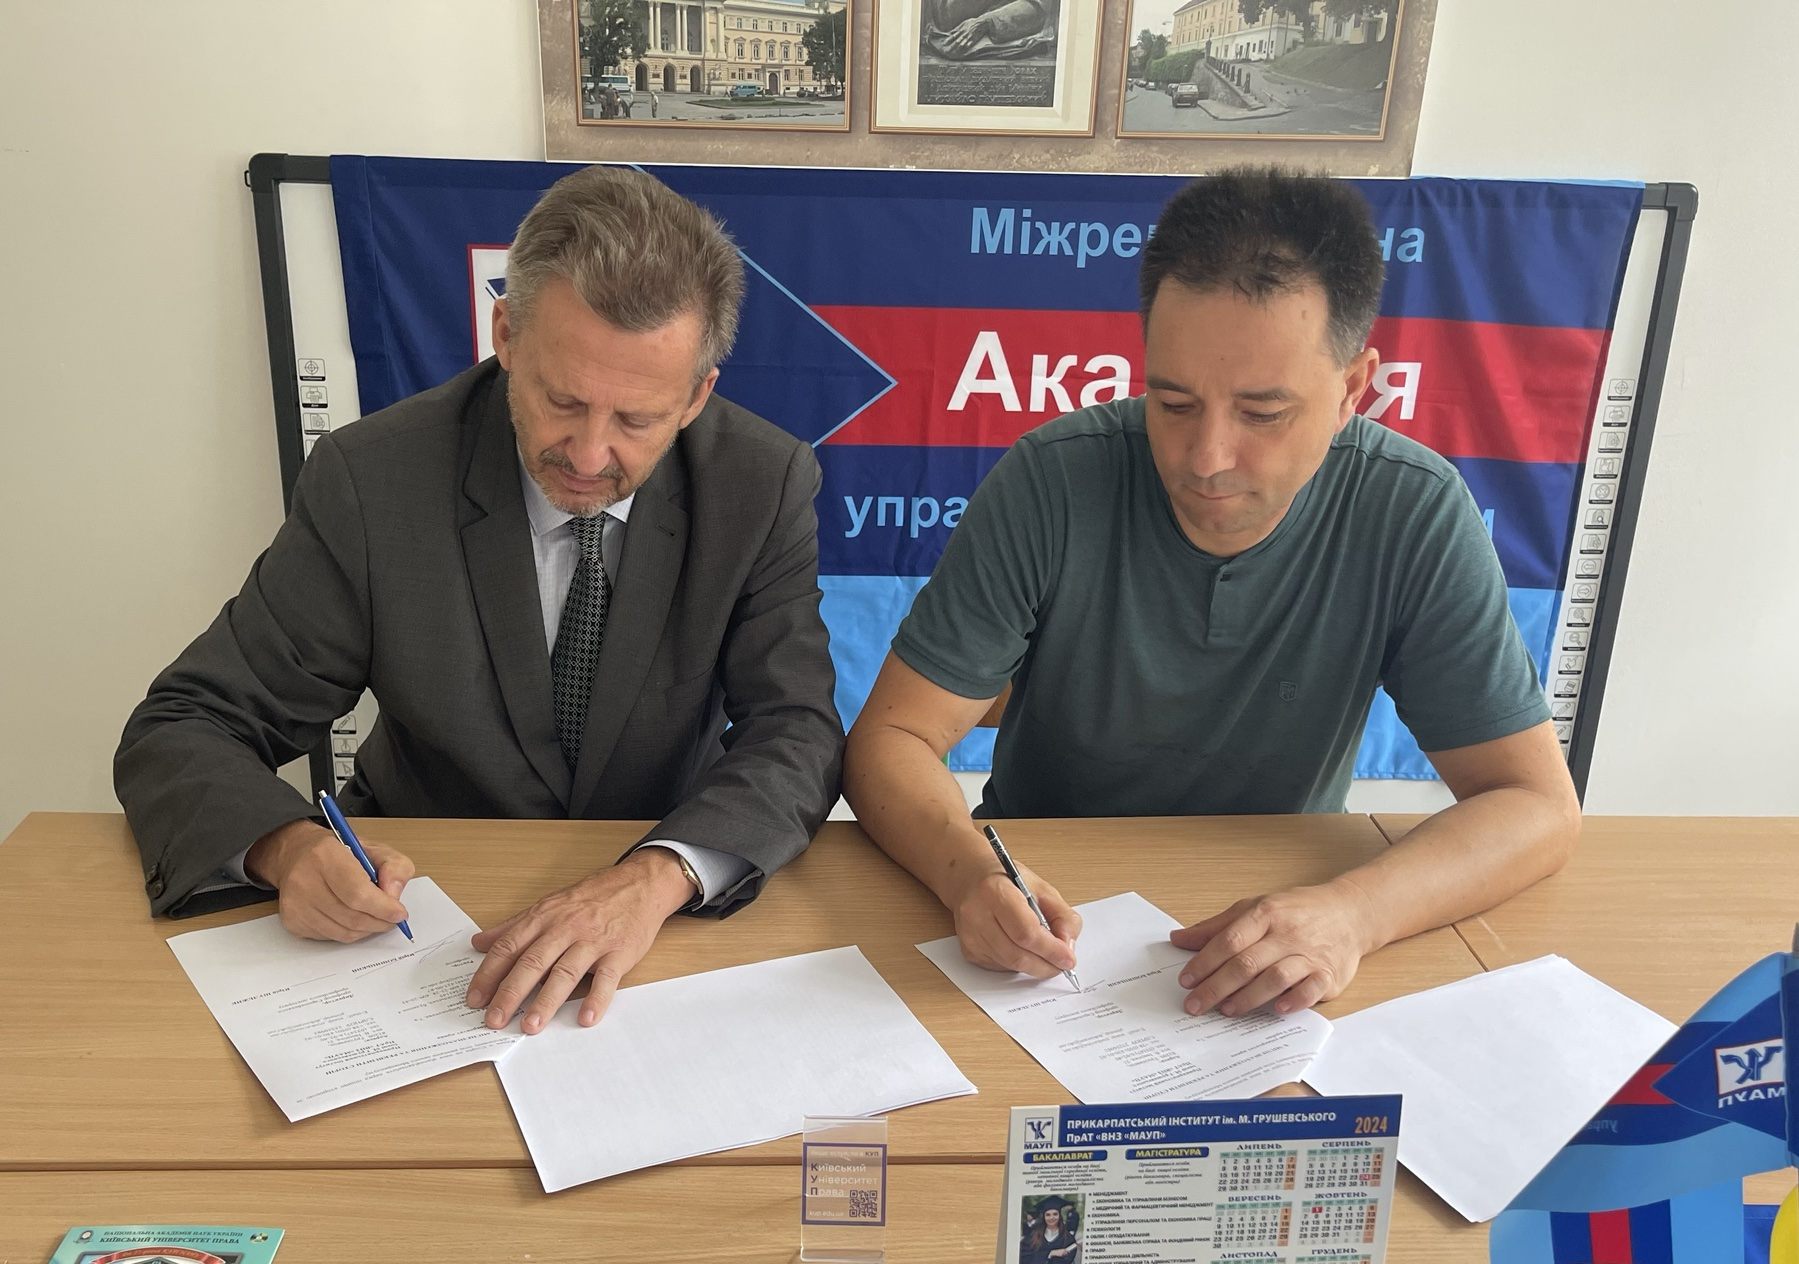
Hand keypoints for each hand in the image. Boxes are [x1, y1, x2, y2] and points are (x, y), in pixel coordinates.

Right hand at [245, 818, 413, 942]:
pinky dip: (349, 932)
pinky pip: (330, 937)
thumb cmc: (337, 852)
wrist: (297, 855)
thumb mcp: (374, 848)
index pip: (357, 893)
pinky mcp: (292, 920)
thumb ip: (394, 867)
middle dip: (380, 922)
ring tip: (377, 919)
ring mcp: (294, 903)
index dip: (383, 908)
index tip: (399, 913)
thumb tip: (394, 895)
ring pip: (342, 932)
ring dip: (366, 930)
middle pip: (351, 917)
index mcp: (325, 855)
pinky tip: (353, 918)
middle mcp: (304, 880)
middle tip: (392, 920)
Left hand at [465, 849, 695, 1033]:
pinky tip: (585, 1018)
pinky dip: (596, 999)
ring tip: (530, 1026)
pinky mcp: (619, 953)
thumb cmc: (592, 897)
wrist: (639, 884)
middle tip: (494, 1020)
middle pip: (532, 963)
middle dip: (510, 993)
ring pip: (565, 972)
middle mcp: (565, 928)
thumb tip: (479, 942)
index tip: (474, 999)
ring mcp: (593, 941)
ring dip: (546, 1001)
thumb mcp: (549, 905)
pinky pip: (607, 978)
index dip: (489, 974)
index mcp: (544, 917)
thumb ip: (513, 927)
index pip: (509, 947)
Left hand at [944, 15, 989, 50]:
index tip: (944, 44)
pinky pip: (968, 46)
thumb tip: (951, 32)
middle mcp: (964, 34)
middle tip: (946, 51)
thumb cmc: (973, 22)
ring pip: (962, 44)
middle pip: (956, 41)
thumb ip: (957, 28)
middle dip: (951, 46)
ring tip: (953, 54)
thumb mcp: (964, 23)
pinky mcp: (974, 40)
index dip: (948, 40)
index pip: (953, 36)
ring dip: (957, 49)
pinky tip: (962, 53)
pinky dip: (965, 49)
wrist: (982, 22)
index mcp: (961, 30)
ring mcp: (969, 38)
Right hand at [948, 863, 1080, 979]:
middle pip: (1017, 955)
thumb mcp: (1042, 888)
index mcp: (996, 892)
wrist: (970, 880)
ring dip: (1034, 966)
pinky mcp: (968, 950)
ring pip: (1010, 965)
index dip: (1051, 950)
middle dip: (1046, 965)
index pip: (1026, 932)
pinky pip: (1001, 967)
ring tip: (1047, 957)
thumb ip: (1062, 916)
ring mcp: (970, 936)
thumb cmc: (1007, 881)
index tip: (1069, 959)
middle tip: (1062, 965)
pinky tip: (1024, 950)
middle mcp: (977, 915)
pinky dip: (1019, 965)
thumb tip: (1067, 947)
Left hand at [1170, 880, 1377, 1016]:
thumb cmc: (1296, 912)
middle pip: (1246, 963)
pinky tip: (1278, 1009)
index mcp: (1265, 914)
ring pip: (1275, 977)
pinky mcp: (1329, 973)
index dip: (1204, 961)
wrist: (1350, 912)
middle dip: (1216, 987)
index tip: (1186, 980)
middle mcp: (1286, 934)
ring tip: (1227, 1010)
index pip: (1229, 940)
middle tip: (1195, 1005)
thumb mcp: (1255, 908)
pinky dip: (1295, 1000)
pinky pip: (1312, 989)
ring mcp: (1309, 954)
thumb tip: (1178, 939)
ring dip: (1248, 997)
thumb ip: (1217, 927)